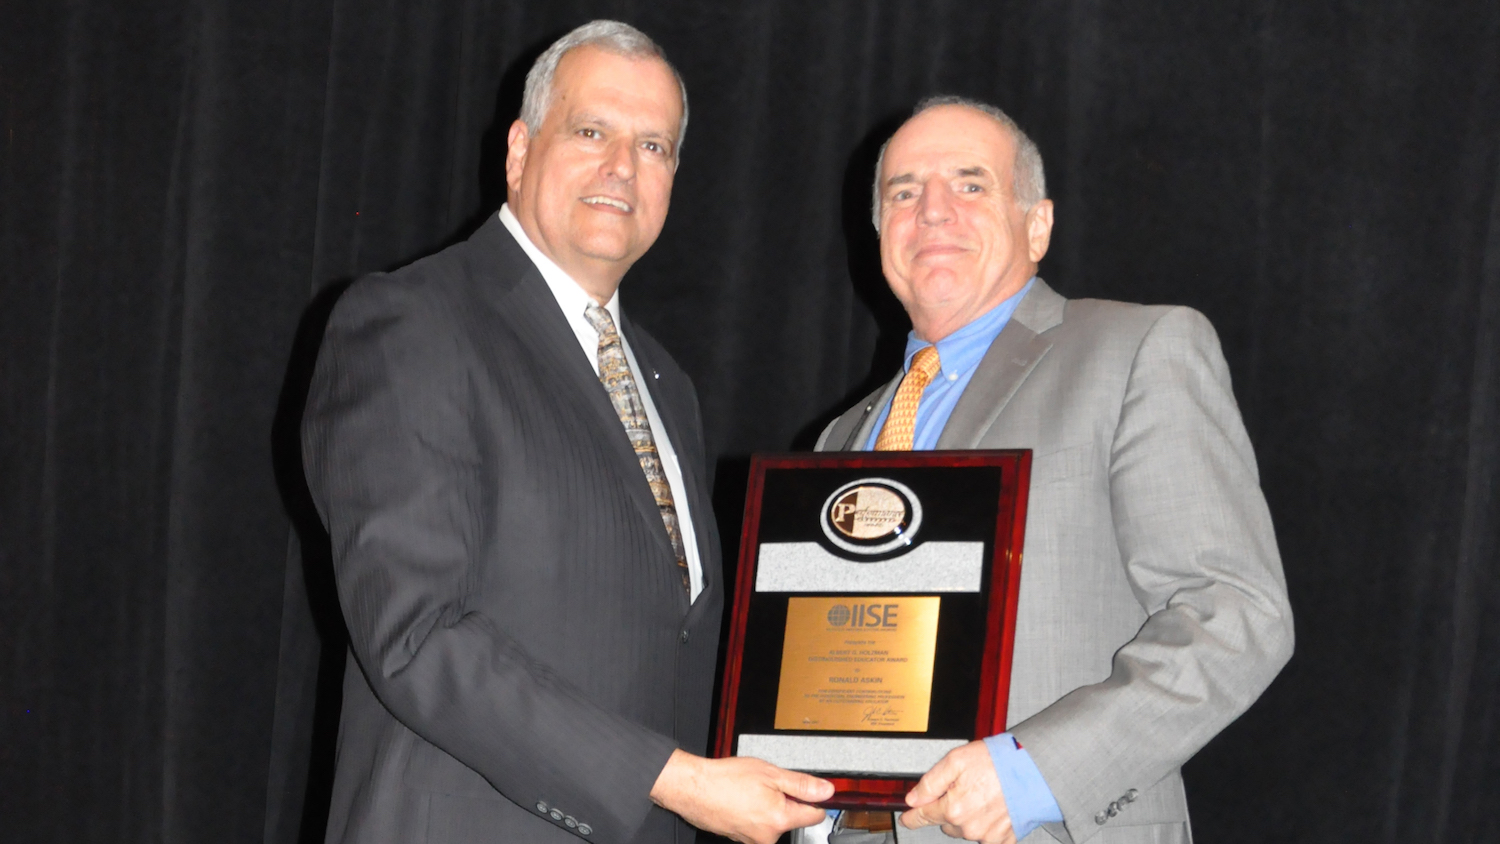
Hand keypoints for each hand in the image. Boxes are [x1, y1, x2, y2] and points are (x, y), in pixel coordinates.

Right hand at [649, 750, 833, 843]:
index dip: (815, 800)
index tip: (810, 791)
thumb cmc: (726, 779)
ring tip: (751, 791)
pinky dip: (754, 812)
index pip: (815, 816)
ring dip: (769, 807)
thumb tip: (827, 791)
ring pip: (774, 822)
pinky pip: (757, 825)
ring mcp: (753, 840)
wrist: (693, 789)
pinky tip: (741, 799)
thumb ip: (802, 784)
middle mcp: (768, 837)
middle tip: (769, 784)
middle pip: (792, 819)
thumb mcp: (770, 773)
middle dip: (787, 802)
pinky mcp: (740, 839)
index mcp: (780, 819)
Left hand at [900, 741, 1014, 843]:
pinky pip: (986, 837)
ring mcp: (987, 835)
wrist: (1034, 770)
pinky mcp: (1003, 839)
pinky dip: (985, 825)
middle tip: (963, 788)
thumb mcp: (956, 760)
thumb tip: (913, 798)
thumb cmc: (999, 762)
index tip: (907, 818)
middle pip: (945, 822)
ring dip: (967, 817)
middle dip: (948, 808)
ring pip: (965, 829)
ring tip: (982, 794)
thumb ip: (930, 782)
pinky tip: (992, 808)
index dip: (912, 817)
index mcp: (954, 808)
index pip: (924, 817)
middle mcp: (969, 827)